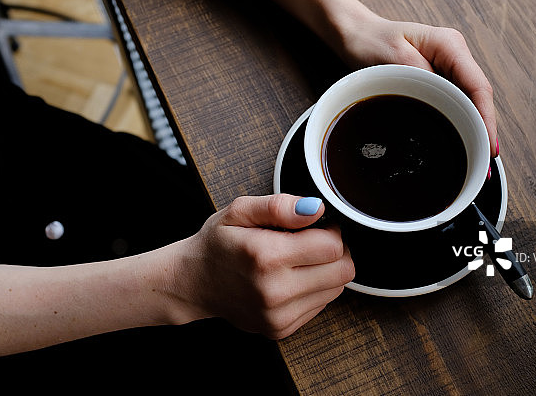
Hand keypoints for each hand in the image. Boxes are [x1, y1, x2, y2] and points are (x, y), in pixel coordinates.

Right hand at [174, 194, 354, 339]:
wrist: (193, 283)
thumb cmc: (218, 243)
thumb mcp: (240, 210)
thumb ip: (279, 206)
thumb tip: (316, 209)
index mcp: (266, 257)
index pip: (333, 247)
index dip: (330, 231)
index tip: (313, 227)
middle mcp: (274, 291)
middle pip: (342, 271)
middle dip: (334, 251)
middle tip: (309, 242)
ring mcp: (278, 316)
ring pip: (336, 289)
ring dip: (325, 271)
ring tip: (296, 261)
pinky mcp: (281, 329)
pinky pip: (321, 305)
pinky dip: (313, 289)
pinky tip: (289, 279)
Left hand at [246, 0, 497, 157]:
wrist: (354, 33)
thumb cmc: (369, 40)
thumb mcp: (392, 58)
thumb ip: (420, 77)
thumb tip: (443, 101)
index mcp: (449, 45)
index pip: (478, 87)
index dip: (486, 119)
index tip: (489, 146)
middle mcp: (454, 55)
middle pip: (479, 97)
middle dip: (484, 130)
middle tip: (484, 165)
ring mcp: (448, 66)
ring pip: (470, 101)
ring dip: (474, 128)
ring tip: (477, 159)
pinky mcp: (438, 77)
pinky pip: (455, 101)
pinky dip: (459, 121)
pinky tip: (461, 140)